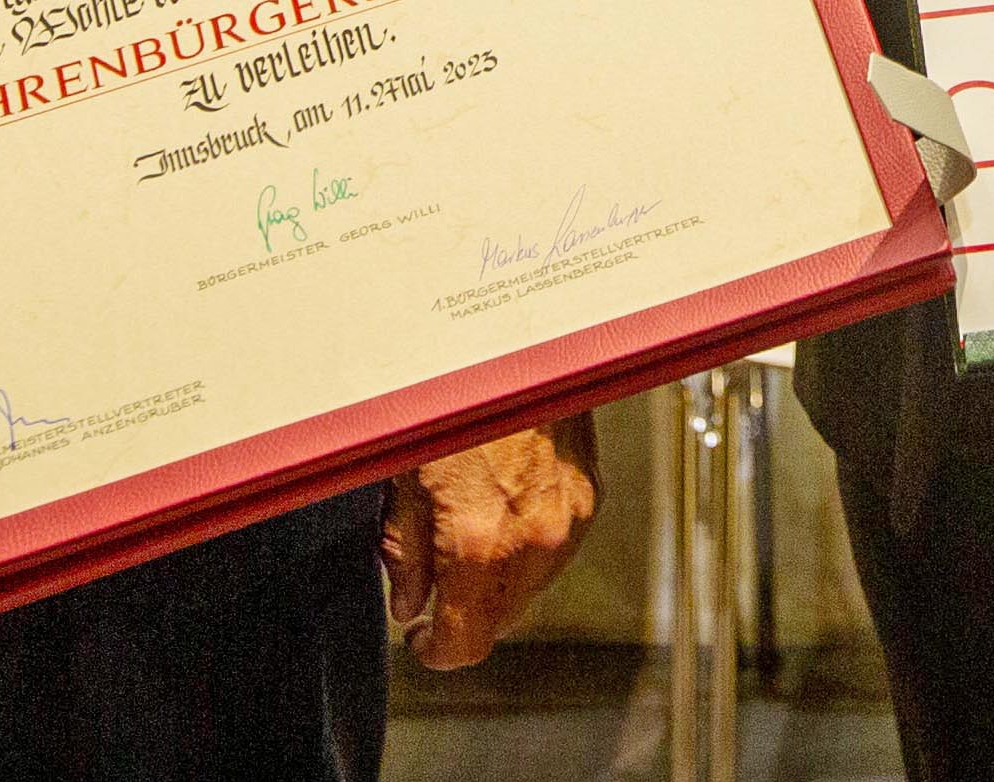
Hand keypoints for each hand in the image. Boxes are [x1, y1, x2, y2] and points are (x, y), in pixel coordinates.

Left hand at [381, 415, 600, 667]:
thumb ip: (406, 551)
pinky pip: (557, 549)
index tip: (421, 639)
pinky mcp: (589, 496)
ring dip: (500, 583)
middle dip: (466, 614)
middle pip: (501, 622)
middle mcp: (531, 539)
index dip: (437, 651)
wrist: (517, 341)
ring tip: (470, 536)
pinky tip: (504, 510)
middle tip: (434, 585)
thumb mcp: (404, 475)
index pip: (465, 642)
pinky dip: (528, 548)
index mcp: (478, 541)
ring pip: (531, 588)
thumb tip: (408, 599)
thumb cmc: (457, 393)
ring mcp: (568, 519)